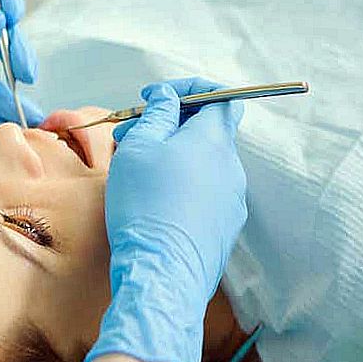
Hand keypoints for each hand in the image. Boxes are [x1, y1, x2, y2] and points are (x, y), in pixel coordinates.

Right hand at [83, 78, 247, 361]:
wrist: (161, 273)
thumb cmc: (145, 205)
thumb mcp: (140, 147)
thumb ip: (157, 114)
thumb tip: (169, 96)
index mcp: (215, 141)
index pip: (221, 96)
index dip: (189, 89)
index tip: (154, 95)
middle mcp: (232, 168)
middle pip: (207, 131)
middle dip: (169, 125)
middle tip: (130, 133)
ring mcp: (232, 201)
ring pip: (203, 164)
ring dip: (172, 157)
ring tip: (134, 170)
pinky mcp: (224, 228)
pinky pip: (205, 194)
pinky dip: (181, 186)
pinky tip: (152, 201)